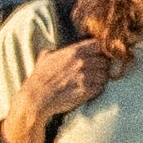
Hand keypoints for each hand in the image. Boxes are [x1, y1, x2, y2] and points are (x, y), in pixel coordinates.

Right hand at [0, 39, 121, 142]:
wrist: (37, 97)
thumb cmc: (39, 78)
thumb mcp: (45, 57)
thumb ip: (54, 51)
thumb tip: (54, 49)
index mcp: (73, 51)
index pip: (98, 45)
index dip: (100, 50)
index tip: (98, 55)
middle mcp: (81, 62)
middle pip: (105, 60)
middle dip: (103, 65)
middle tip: (98, 70)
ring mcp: (85, 77)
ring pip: (105, 74)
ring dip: (102, 78)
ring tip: (95, 81)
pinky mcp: (86, 91)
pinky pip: (101, 87)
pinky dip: (99, 89)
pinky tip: (92, 89)